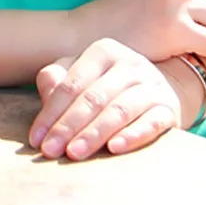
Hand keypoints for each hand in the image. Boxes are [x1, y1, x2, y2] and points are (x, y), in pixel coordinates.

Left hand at [28, 38, 190, 160]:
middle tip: (50, 150)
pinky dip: (133, 134)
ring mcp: (151, 84)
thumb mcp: (81, 75)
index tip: (36, 139)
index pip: (72, 84)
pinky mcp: (169, 107)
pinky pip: (152, 122)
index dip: (51, 112)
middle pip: (93, 97)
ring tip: (74, 153)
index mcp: (103, 51)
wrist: (159, 88)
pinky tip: (115, 148)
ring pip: (120, 109)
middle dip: (68, 126)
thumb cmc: (108, 84)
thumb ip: (58, 79)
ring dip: (95, 133)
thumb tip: (47, 90)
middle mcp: (129, 63)